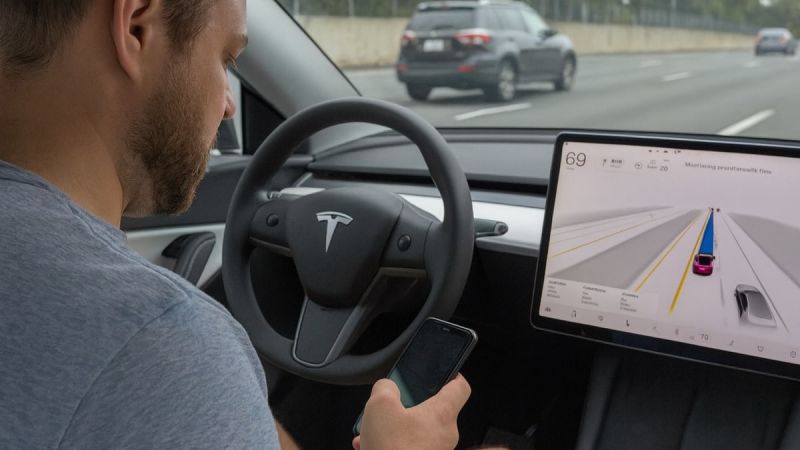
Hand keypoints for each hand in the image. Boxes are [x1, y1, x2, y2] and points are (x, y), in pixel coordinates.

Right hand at [353, 374, 470, 449]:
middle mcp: (445, 434)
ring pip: (415, 430)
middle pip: (431, 408)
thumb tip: (386, 388)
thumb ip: (385, 387)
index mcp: (442, 413)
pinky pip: (408, 447)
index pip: (460, 387)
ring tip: (371, 429)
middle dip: (407, 404)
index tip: (440, 371)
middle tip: (391, 402)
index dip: (451, 374)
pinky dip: (391, 444)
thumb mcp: (379, 405)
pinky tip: (370, 446)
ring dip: (393, 426)